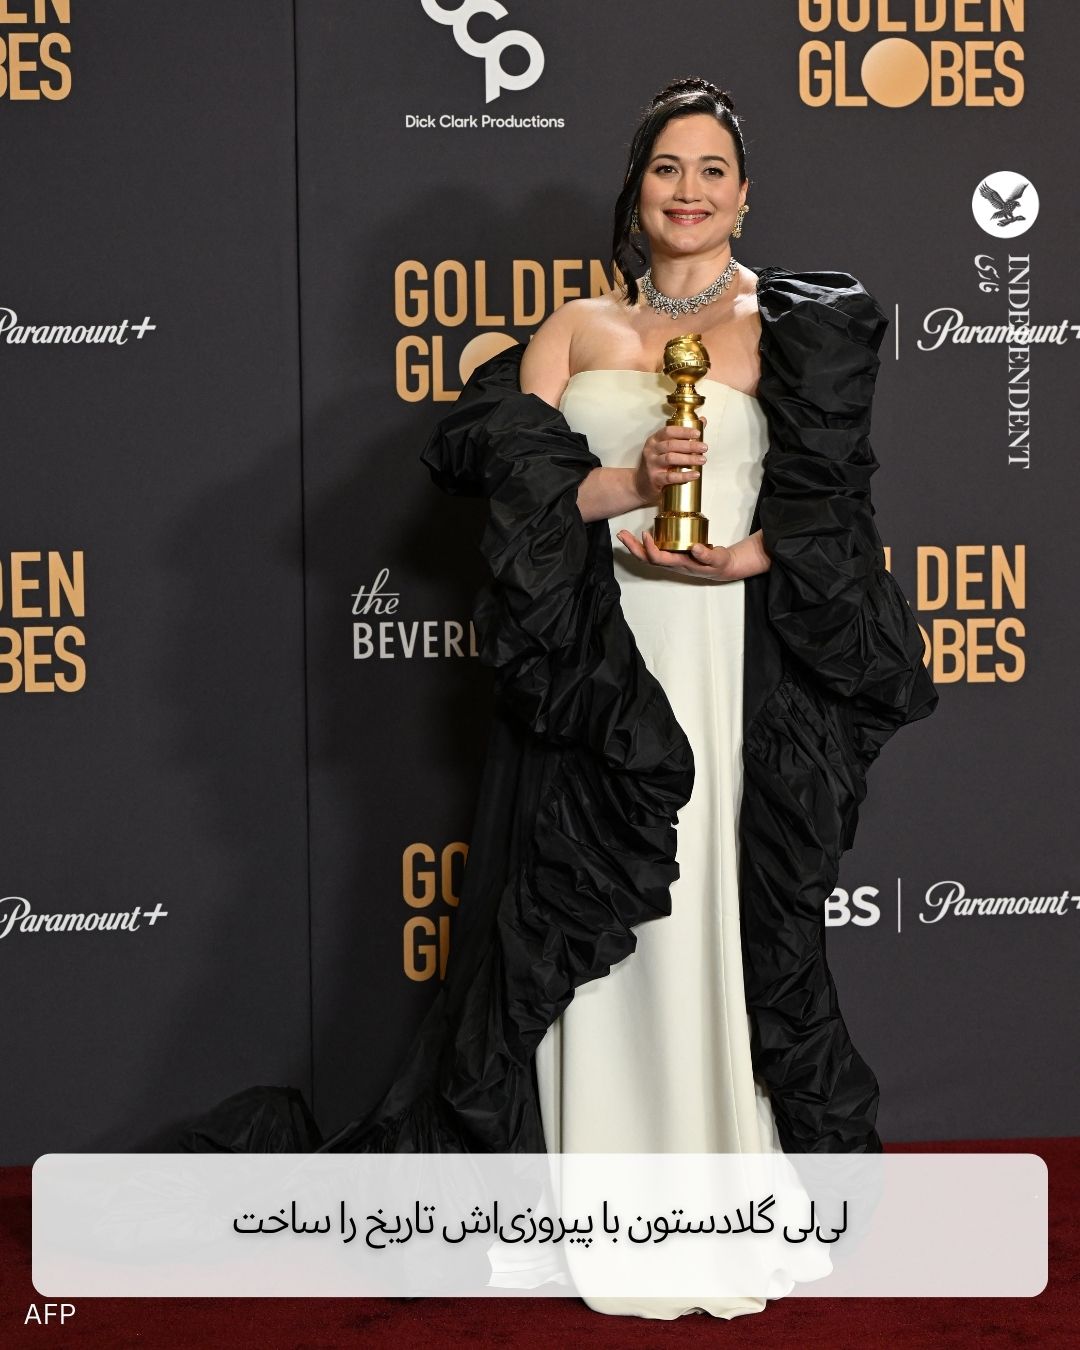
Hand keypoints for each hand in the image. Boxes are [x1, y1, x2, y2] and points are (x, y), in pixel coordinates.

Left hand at [615, 529, 738, 580]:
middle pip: (646, 559)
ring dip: (634, 546)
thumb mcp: (717, 559)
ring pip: (647, 556)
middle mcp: (671, 563)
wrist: (721, 567)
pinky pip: (653, 551)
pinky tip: (638, 535)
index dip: (650, 548)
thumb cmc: (718, 564)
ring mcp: (670, 560)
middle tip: (622, 534)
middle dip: (632, 547)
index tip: (646, 534)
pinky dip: (642, 544)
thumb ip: (707, 555)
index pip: (659, 559)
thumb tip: (695, 549)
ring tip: (623, 534)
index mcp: (679, 564)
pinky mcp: (671, 554)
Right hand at [632, 417, 707, 504]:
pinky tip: (695, 474)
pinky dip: (684, 475)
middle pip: (671, 444)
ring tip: (702, 460)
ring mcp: (651, 465)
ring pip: (670, 458)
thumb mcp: (665, 448)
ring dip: (688, 459)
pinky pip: (670, 477)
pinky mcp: (654, 478)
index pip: (668, 431)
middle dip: (690, 445)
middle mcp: (651, 451)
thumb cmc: (657, 464)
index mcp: (654, 440)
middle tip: (704, 447)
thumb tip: (702, 421)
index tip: (697, 433)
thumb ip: (682, 435)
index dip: (683, 431)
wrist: (641, 484)